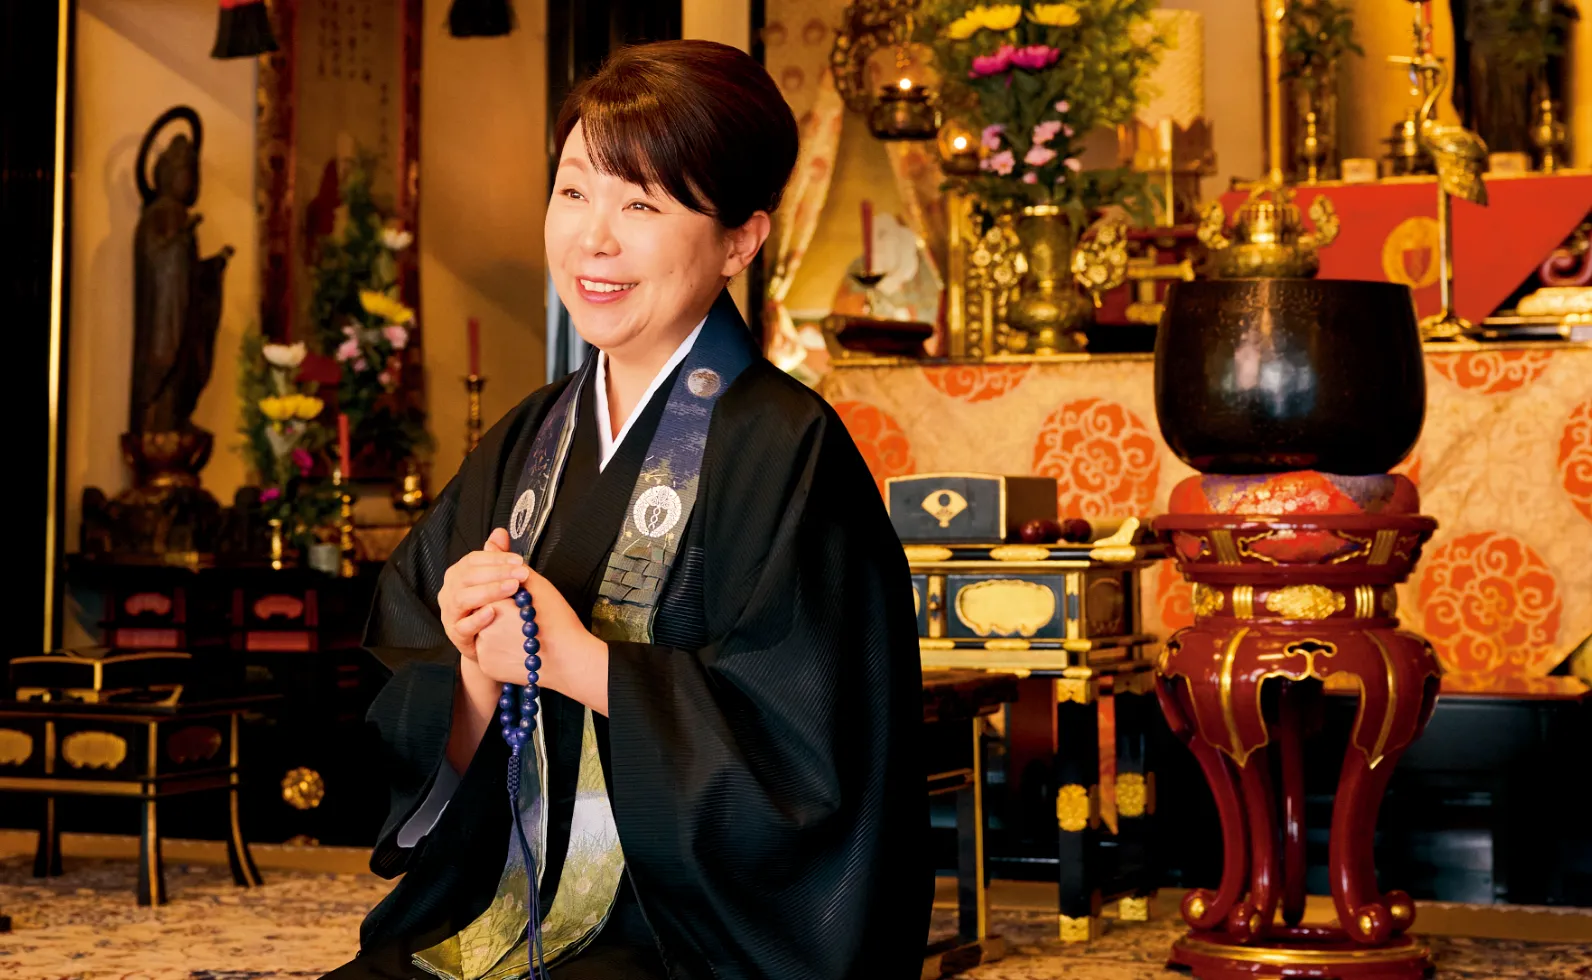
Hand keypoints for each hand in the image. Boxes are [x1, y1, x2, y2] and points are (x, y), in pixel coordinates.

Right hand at [437, 528, 529, 659]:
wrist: (488, 643)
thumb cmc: (493, 606)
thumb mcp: (496, 580)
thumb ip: (497, 557)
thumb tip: (500, 532)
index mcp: (458, 574)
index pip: (473, 560)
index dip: (496, 558)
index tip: (520, 560)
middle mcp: (449, 591)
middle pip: (468, 576)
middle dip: (498, 572)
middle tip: (523, 572)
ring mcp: (450, 614)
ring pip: (463, 598)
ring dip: (490, 591)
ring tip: (513, 588)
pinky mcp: (456, 635)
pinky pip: (463, 626)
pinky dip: (478, 618)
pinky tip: (494, 611)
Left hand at [472, 567, 609, 712]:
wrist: (570, 661)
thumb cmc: (558, 621)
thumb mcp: (536, 585)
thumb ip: (507, 562)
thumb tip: (491, 542)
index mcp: (493, 602)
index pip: (488, 590)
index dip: (507, 595)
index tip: (524, 604)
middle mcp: (482, 626)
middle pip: (485, 612)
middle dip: (501, 614)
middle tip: (526, 621)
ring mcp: (483, 650)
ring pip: (485, 633)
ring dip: (499, 632)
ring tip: (523, 635)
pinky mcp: (487, 667)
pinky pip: (489, 654)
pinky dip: (500, 651)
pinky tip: (520, 649)